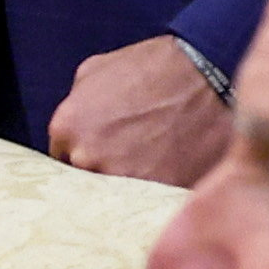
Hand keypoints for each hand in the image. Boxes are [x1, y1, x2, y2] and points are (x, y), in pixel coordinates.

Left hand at [44, 36, 231, 185]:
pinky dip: (155, 189)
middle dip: (102, 170)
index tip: (104, 150)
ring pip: (114, 195)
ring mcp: (119, 178)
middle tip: (129, 156)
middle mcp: (86, 157)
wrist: (207, 74)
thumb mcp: (95, 69)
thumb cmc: (152, 66)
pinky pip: (145, 201)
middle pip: (85, 179)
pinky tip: (169, 169)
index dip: (85, 153)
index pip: (62, 158)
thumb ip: (74, 102)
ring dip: (128, 184)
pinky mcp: (153, 192)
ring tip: (152, 163)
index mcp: (67, 128)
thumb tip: (73, 126)